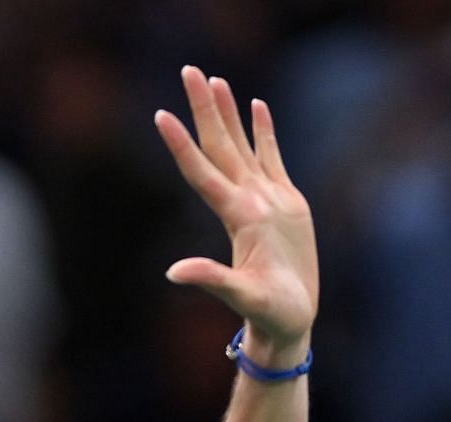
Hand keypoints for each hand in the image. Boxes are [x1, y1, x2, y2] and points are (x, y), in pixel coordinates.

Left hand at [155, 68, 318, 367]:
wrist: (288, 321)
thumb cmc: (268, 314)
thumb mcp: (242, 297)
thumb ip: (211, 280)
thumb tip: (173, 273)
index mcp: (236, 217)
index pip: (202, 172)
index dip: (182, 145)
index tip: (161, 115)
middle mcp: (245, 202)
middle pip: (219, 146)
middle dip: (205, 109)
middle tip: (189, 71)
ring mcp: (264, 201)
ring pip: (242, 146)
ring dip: (228, 113)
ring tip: (216, 80)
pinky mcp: (286, 204)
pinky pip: (272, 157)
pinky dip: (264, 131)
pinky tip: (258, 106)